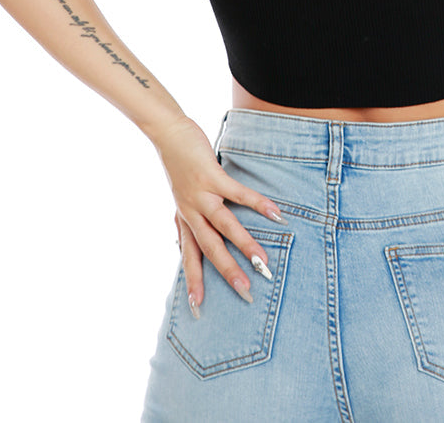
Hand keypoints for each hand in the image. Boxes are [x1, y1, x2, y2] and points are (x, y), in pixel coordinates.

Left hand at [152, 117, 283, 315]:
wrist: (167, 135)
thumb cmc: (177, 166)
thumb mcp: (177, 199)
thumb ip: (182, 222)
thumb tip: (178, 244)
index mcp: (185, 220)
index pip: (189, 257)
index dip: (194, 282)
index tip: (198, 309)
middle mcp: (191, 212)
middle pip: (210, 248)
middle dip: (228, 271)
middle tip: (245, 292)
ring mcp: (201, 195)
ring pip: (225, 226)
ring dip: (245, 244)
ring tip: (263, 261)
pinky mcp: (212, 177)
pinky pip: (239, 194)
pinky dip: (258, 204)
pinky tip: (276, 213)